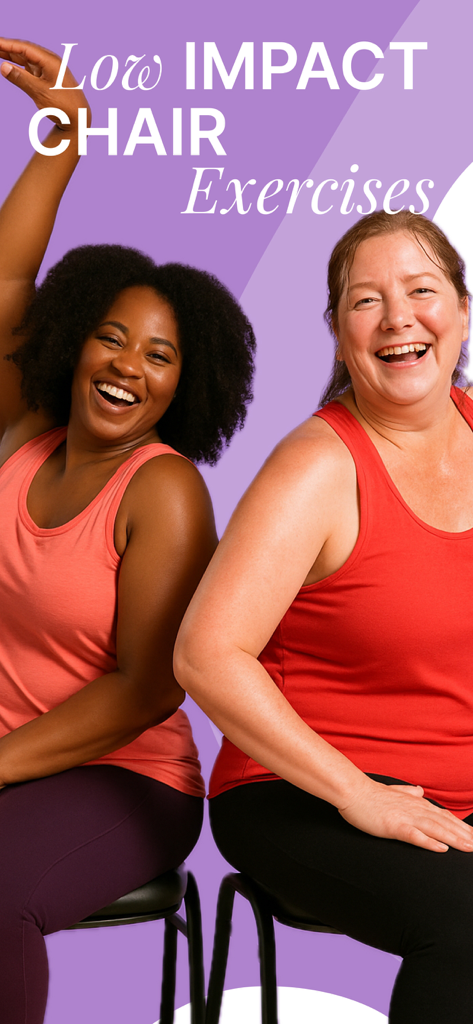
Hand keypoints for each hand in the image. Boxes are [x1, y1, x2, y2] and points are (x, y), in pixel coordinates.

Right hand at [0, 38, 88, 126]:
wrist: (79, 120)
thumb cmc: (63, 106)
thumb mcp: (39, 92)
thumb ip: (21, 79)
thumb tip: (3, 66)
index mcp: (50, 61)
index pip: (25, 48)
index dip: (8, 44)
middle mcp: (50, 61)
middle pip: (24, 50)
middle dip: (7, 47)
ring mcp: (48, 69)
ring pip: (26, 58)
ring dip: (11, 54)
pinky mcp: (47, 77)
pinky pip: (30, 67)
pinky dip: (18, 65)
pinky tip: (9, 63)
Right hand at [339, 779, 472, 852]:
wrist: (352, 791)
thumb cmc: (370, 794)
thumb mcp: (394, 791)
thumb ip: (408, 792)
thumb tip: (420, 791)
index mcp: (415, 803)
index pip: (443, 815)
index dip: (460, 826)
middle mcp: (415, 809)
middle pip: (445, 823)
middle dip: (464, 835)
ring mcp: (405, 817)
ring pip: (435, 829)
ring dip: (454, 839)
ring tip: (469, 848)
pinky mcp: (394, 826)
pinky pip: (415, 836)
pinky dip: (430, 842)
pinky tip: (441, 849)